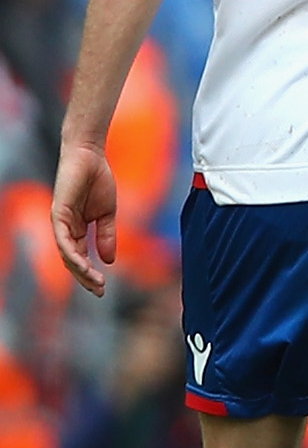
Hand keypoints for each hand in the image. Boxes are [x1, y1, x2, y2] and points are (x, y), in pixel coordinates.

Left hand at [49, 142, 115, 296]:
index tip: (103, 288)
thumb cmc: (98, 180)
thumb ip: (106, 236)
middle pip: (71, 261)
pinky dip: (71, 253)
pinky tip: (82, 263)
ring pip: (66, 254)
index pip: (80, 257)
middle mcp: (65, 229)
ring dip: (80, 270)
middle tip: (99, 291)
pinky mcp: (58, 214)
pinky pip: (63, 239)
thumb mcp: (107, 214)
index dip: (90, 273)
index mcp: (77, 230)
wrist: (90, 157)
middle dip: (85, 277)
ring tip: (95, 281)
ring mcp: (60, 223)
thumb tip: (108, 260)